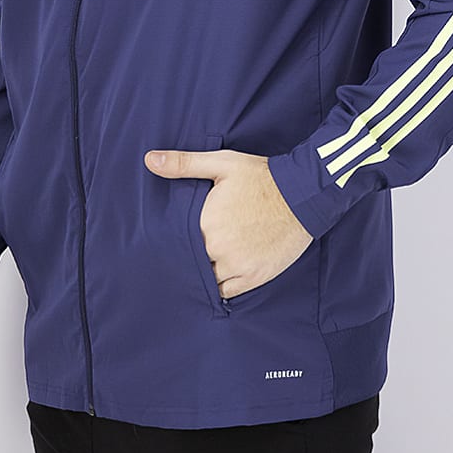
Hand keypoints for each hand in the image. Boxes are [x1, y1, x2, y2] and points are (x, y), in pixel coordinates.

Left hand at [145, 146, 312, 298]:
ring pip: (207, 279)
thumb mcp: (221, 163)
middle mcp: (218, 249)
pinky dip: (220, 286)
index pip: (176, 241)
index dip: (174, 240)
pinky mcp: (255, 277)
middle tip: (187, 251)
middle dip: (188, 256)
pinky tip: (218, 275)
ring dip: (204, 272)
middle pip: (191, 262)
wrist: (303, 195)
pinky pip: (226, 292)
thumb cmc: (261, 177)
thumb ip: (183, 163)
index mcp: (205, 223)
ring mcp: (238, 266)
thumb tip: (150, 159)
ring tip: (203, 263)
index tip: (173, 238)